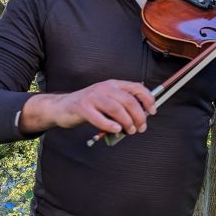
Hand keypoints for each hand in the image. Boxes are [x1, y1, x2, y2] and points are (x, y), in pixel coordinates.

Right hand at [19, 80, 155, 134]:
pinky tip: (116, 130)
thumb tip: (143, 115)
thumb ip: (123, 105)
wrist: (63, 107)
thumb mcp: (108, 101)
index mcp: (113, 84)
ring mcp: (92, 97)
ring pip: (116, 109)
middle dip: (139, 116)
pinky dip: (110, 125)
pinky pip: (99, 118)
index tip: (153, 112)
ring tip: (130, 131)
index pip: (136, 87)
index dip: (148, 99)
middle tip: (141, 128)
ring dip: (127, 122)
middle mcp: (104, 88)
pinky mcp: (82, 107)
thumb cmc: (90, 107)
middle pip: (129, 101)